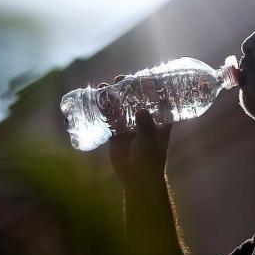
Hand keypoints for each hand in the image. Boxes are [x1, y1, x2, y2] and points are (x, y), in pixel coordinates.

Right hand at [100, 75, 172, 189]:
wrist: (137, 178)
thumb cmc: (150, 160)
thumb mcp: (149, 141)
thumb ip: (146, 127)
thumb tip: (141, 111)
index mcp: (159, 118)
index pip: (156, 97)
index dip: (149, 84)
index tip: (140, 75)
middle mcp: (144, 118)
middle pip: (135, 97)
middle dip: (127, 87)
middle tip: (120, 79)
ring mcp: (130, 124)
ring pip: (120, 105)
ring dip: (113, 95)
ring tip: (104, 86)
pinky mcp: (117, 131)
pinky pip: (109, 116)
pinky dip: (103, 108)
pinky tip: (96, 99)